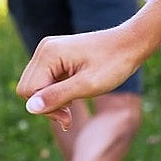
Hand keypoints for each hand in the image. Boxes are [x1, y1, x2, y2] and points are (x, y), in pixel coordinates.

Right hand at [16, 26, 142, 131]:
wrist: (132, 44)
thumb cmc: (114, 63)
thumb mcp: (87, 85)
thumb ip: (58, 96)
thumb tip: (30, 108)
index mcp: (49, 54)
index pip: (28, 91)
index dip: (45, 108)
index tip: (68, 117)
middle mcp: (45, 49)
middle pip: (28, 88)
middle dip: (46, 105)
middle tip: (69, 116)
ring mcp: (51, 51)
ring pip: (37, 86)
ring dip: (52, 100)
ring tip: (74, 104)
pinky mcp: (58, 56)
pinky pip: (46, 80)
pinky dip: (57, 92)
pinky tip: (74, 96)